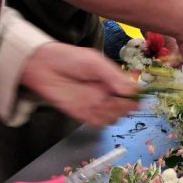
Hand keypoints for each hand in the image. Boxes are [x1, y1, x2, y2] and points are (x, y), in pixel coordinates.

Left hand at [20, 43, 140, 125]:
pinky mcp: (82, 114)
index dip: (136, 98)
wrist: (44, 66)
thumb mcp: (95, 62)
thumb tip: (132, 90)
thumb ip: (113, 76)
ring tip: (100, 101)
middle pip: (124, 108)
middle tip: (113, 98)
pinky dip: (99, 120)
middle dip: (123, 106)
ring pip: (113, 118)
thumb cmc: (71, 59)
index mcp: (113, 80)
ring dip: (110, 113)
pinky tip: (92, 110)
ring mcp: (95, 105)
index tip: (137, 100)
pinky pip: (97, 123)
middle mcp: (107, 94)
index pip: (131, 93)